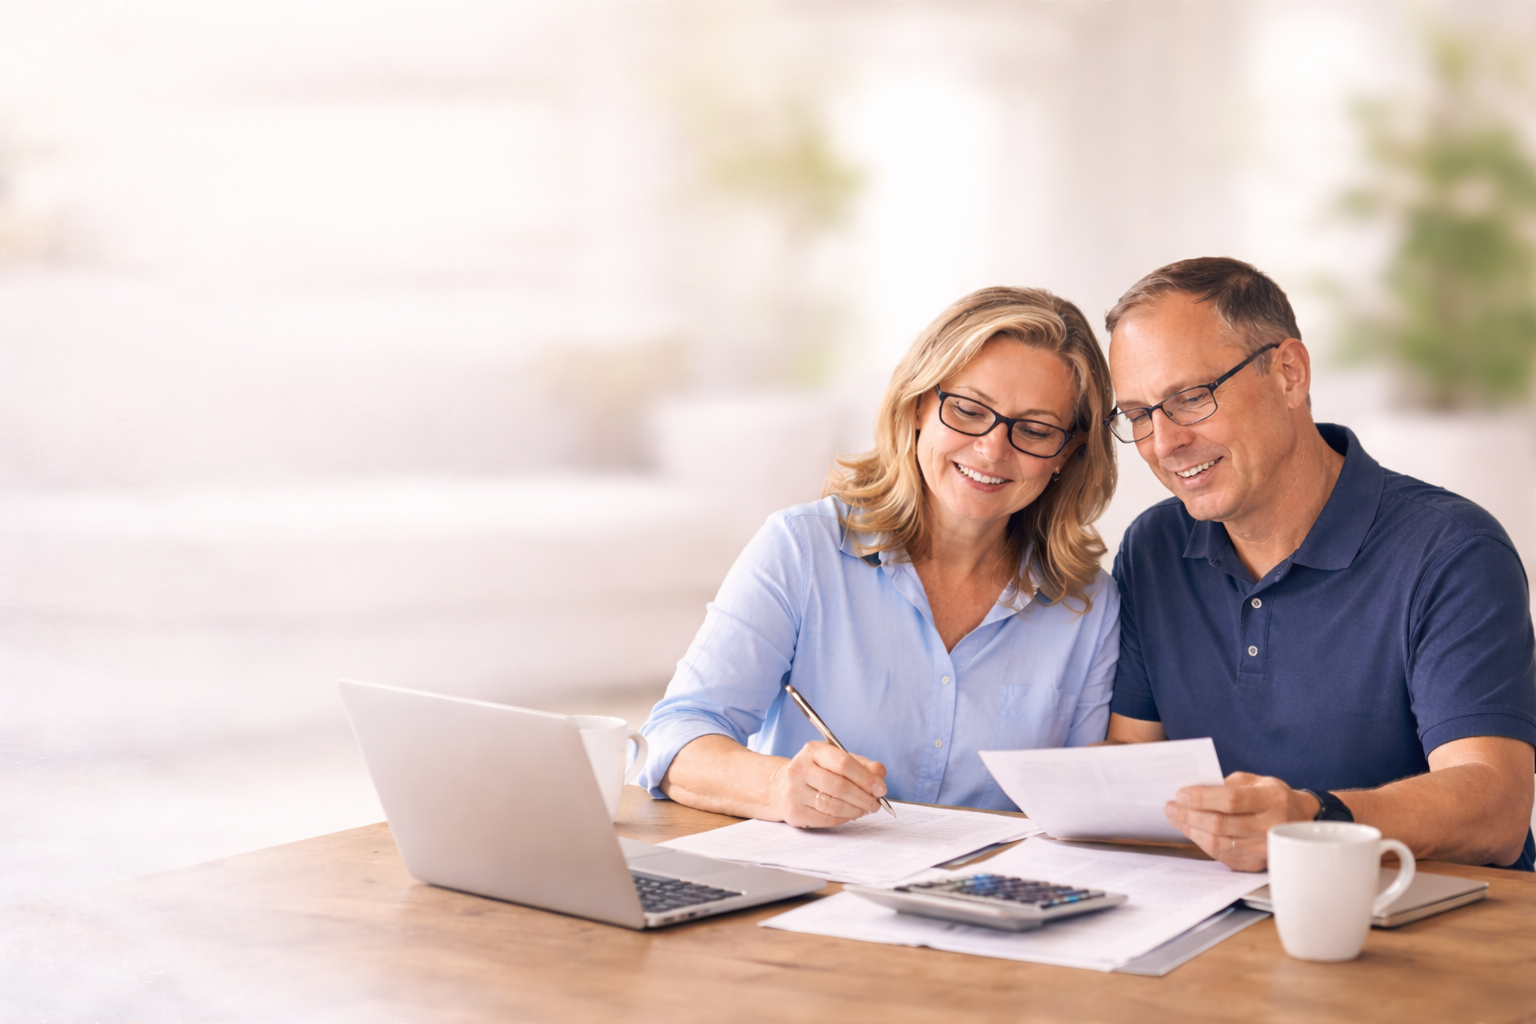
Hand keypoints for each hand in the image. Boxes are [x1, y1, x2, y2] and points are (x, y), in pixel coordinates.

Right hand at [767, 741, 887, 827]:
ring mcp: (794, 791)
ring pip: (833, 805)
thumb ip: (863, 765)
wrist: (783, 787)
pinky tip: (851, 814)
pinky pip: (826, 818)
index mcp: (813, 750)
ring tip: (865, 809)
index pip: (843, 763)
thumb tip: (879, 774)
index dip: (865, 778)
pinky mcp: (794, 811)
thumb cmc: (818, 772)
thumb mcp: (839, 761)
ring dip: (856, 810)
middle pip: (839, 786)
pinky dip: (844, 818)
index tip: (880, 788)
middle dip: (863, 798)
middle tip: (876, 803)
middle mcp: (800, 768)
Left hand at [1164, 772, 1319, 870]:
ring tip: (1175, 818)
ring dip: (1190, 830)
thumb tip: (1193, 791)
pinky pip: (1221, 856)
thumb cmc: (1273, 796)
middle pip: (1220, 824)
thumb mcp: (1256, 781)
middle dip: (1189, 814)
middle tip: (1170, 806)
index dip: (1202, 798)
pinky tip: (1191, 831)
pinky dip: (1202, 843)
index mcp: (1272, 800)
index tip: (1181, 794)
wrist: (1301, 821)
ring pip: (1218, 843)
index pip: (1231, 800)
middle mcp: (1270, 827)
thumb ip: (1227, 784)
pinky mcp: (1256, 865)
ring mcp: (1264, 850)